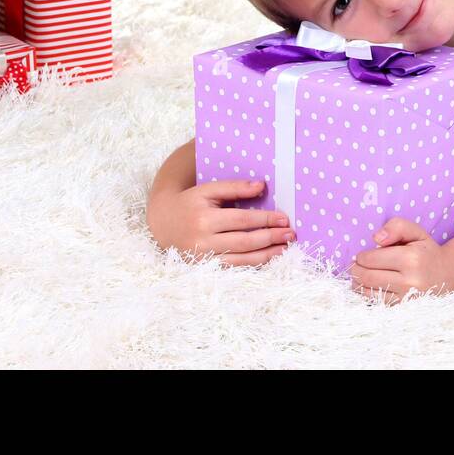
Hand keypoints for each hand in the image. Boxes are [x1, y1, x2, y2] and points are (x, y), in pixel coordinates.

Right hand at [147, 179, 294, 267]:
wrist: (163, 223)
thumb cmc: (190, 203)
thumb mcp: (208, 190)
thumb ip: (235, 187)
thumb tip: (261, 186)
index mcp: (204, 218)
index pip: (242, 220)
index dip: (265, 220)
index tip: (284, 218)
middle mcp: (203, 241)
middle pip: (244, 241)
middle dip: (270, 238)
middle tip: (291, 234)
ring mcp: (204, 258)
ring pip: (241, 259)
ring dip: (267, 254)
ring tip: (285, 248)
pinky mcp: (205, 268)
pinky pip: (234, 268)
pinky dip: (253, 264)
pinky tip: (267, 258)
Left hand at [348, 218, 453, 303]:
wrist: (448, 276)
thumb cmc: (427, 252)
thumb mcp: (416, 232)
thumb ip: (396, 226)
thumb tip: (376, 238)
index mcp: (412, 259)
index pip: (371, 259)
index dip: (361, 256)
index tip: (361, 255)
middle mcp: (410, 281)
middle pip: (367, 277)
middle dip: (355, 270)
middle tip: (355, 266)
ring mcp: (407, 299)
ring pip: (369, 292)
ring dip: (358, 283)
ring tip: (361, 275)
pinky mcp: (404, 309)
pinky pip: (376, 303)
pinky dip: (368, 294)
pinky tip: (370, 286)